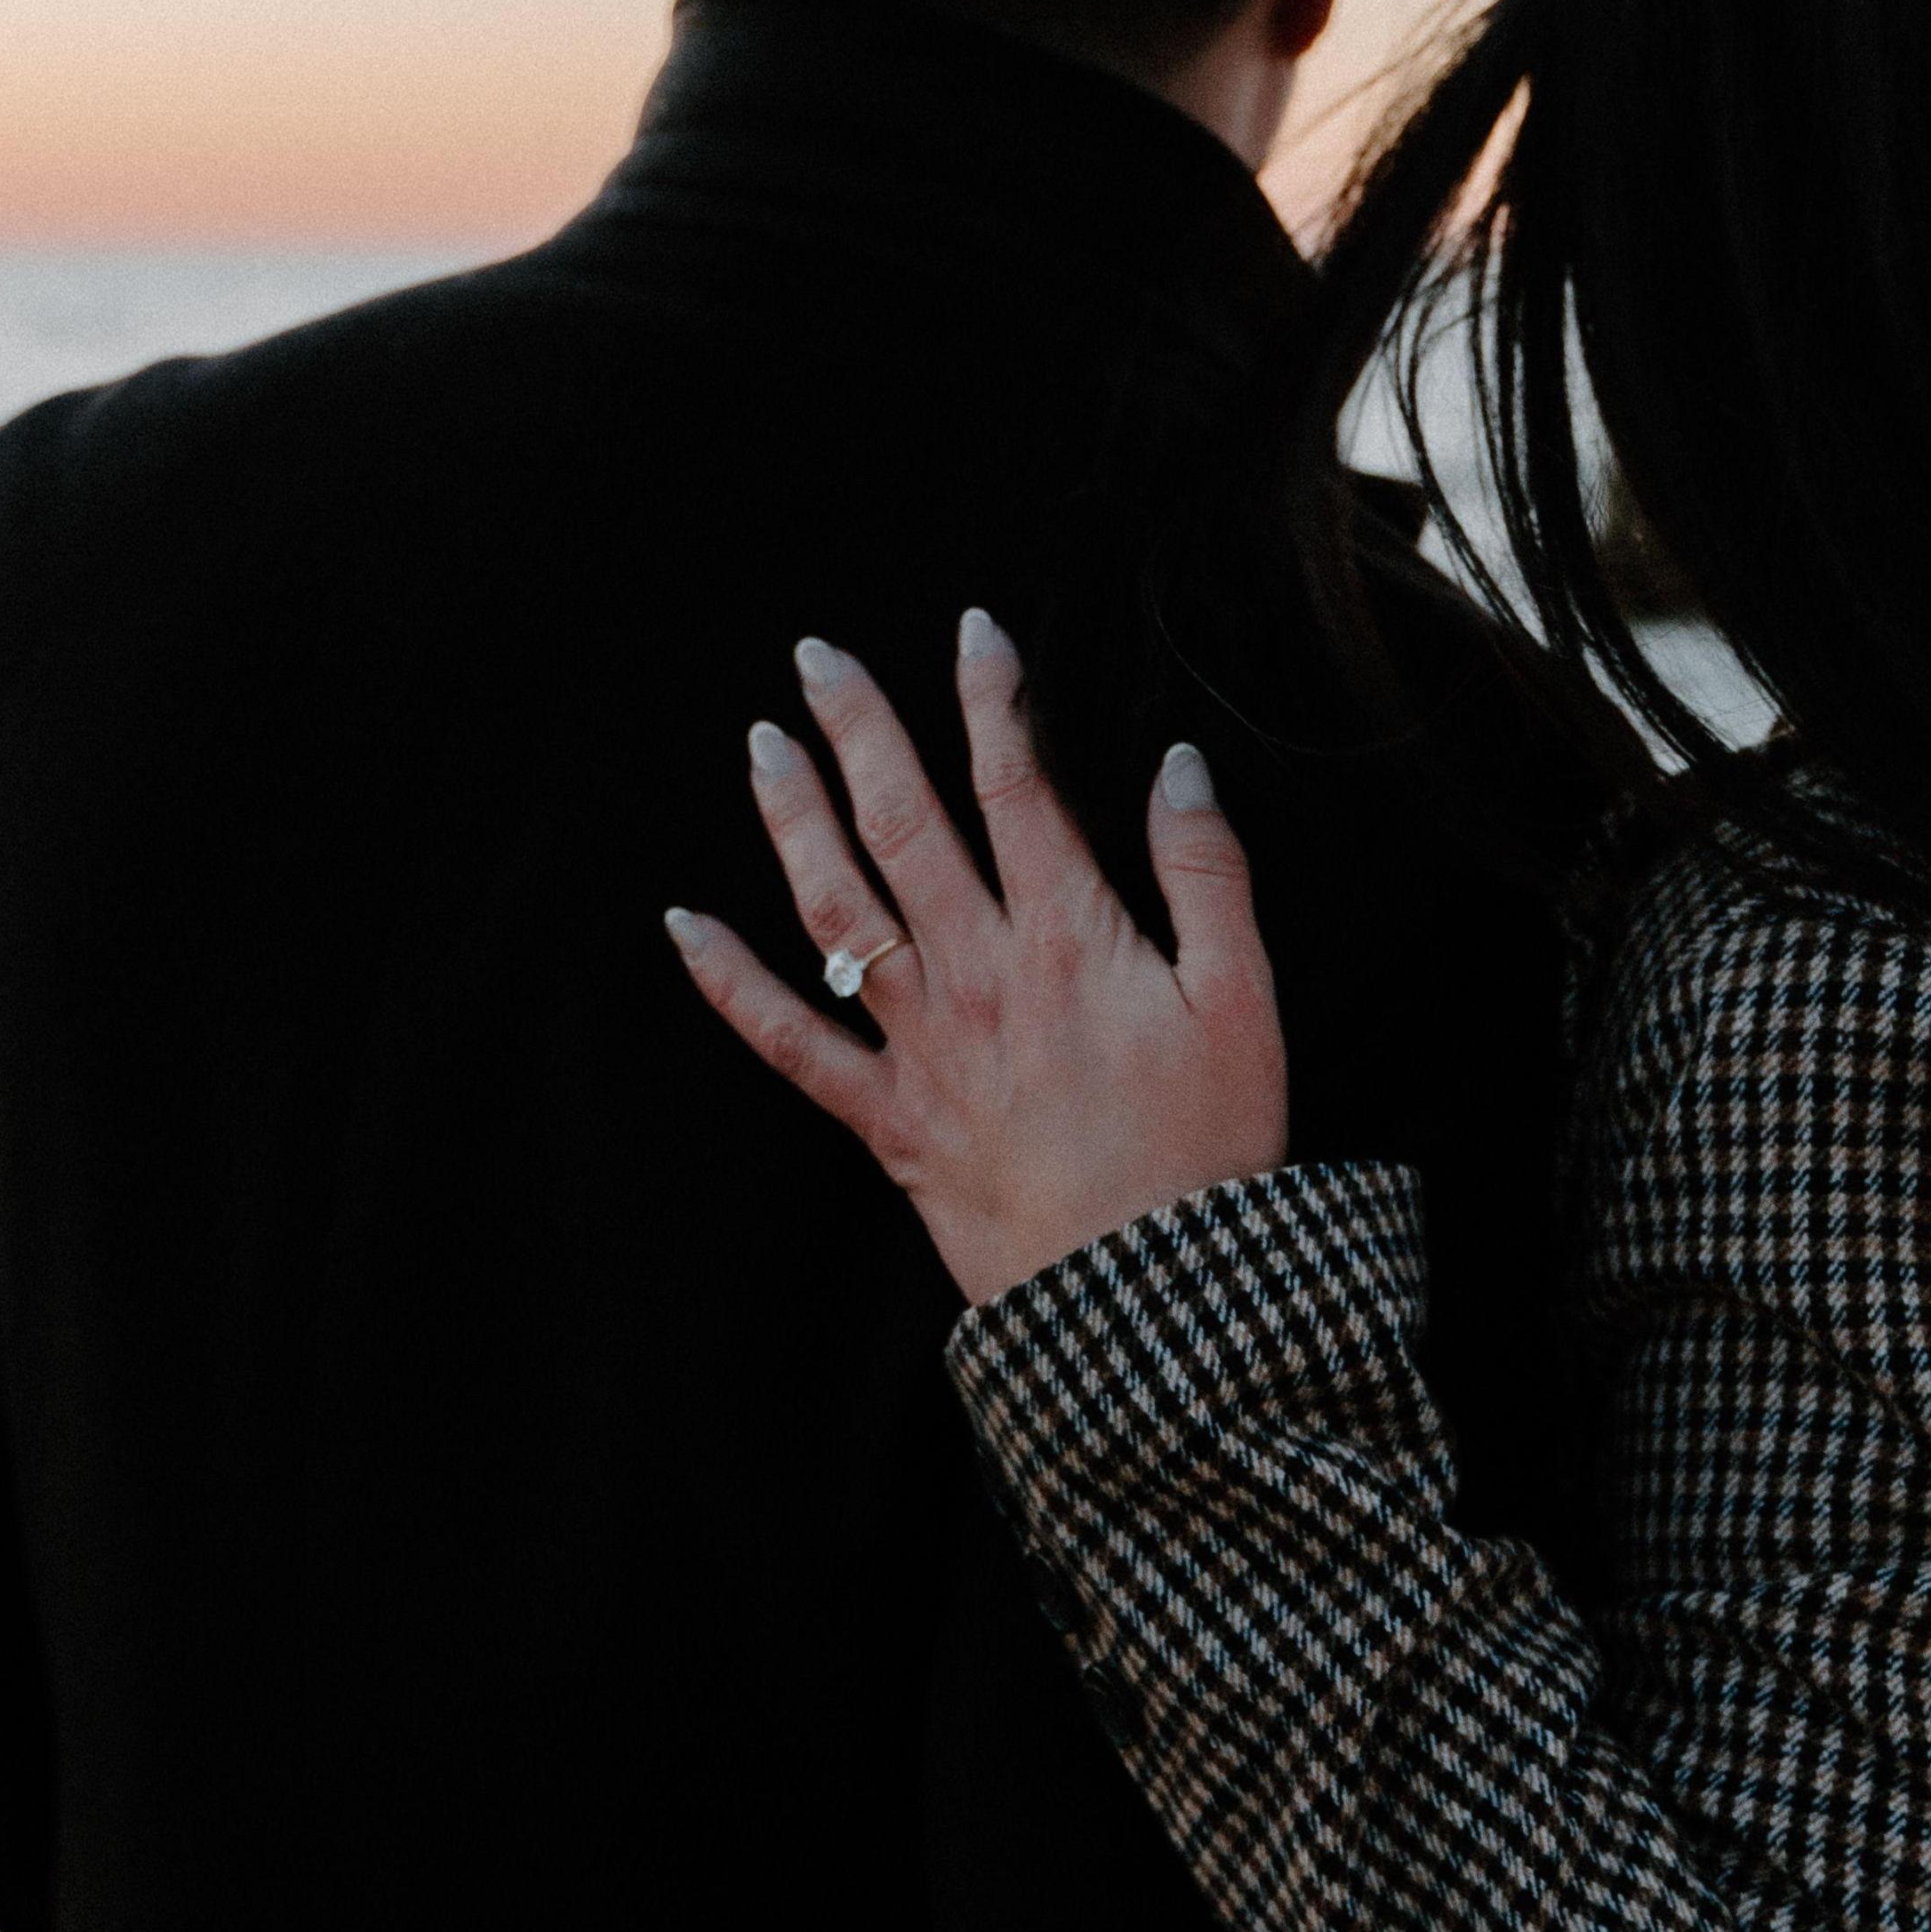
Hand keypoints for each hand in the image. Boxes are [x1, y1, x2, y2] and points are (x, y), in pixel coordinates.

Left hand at [664, 613, 1291, 1309]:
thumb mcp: (1246, 1003)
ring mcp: (923, 1046)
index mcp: (1070, 936)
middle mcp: (978, 973)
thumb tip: (1177, 767)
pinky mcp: (889, 1121)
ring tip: (760, 746)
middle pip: (903, 822)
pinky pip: (792, 1045)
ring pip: (836, 907)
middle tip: (815, 656)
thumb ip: (1207, 875)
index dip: (991, 697)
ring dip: (790, 819)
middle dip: (857, 727)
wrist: (1151, 1298)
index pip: (1016, 785)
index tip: (972, 633)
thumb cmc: (1208, 1155)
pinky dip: (731, 986)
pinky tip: (685, 930)